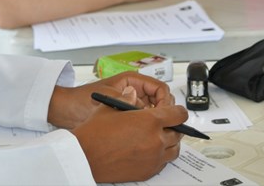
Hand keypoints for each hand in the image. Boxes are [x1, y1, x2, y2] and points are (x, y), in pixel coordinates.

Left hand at [47, 71, 175, 128]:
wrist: (65, 111)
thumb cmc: (80, 100)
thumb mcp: (109, 99)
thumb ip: (129, 103)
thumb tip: (149, 111)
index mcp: (132, 80)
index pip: (160, 89)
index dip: (164, 102)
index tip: (161, 115)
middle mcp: (134, 91)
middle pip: (160, 101)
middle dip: (162, 113)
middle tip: (159, 126)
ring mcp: (131, 104)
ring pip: (153, 113)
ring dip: (153, 121)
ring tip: (149, 131)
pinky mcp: (126, 117)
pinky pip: (143, 122)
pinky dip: (145, 128)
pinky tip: (141, 135)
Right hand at [71, 85, 186, 182]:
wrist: (85, 156)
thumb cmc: (95, 133)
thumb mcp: (111, 107)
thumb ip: (127, 99)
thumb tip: (133, 93)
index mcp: (150, 121)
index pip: (178, 114)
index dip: (178, 111)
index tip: (176, 111)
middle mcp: (156, 140)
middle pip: (178, 132)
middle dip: (174, 126)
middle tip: (165, 123)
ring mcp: (153, 158)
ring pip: (174, 149)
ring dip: (170, 141)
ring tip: (160, 137)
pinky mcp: (148, 171)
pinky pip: (163, 162)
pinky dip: (161, 155)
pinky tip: (150, 150)